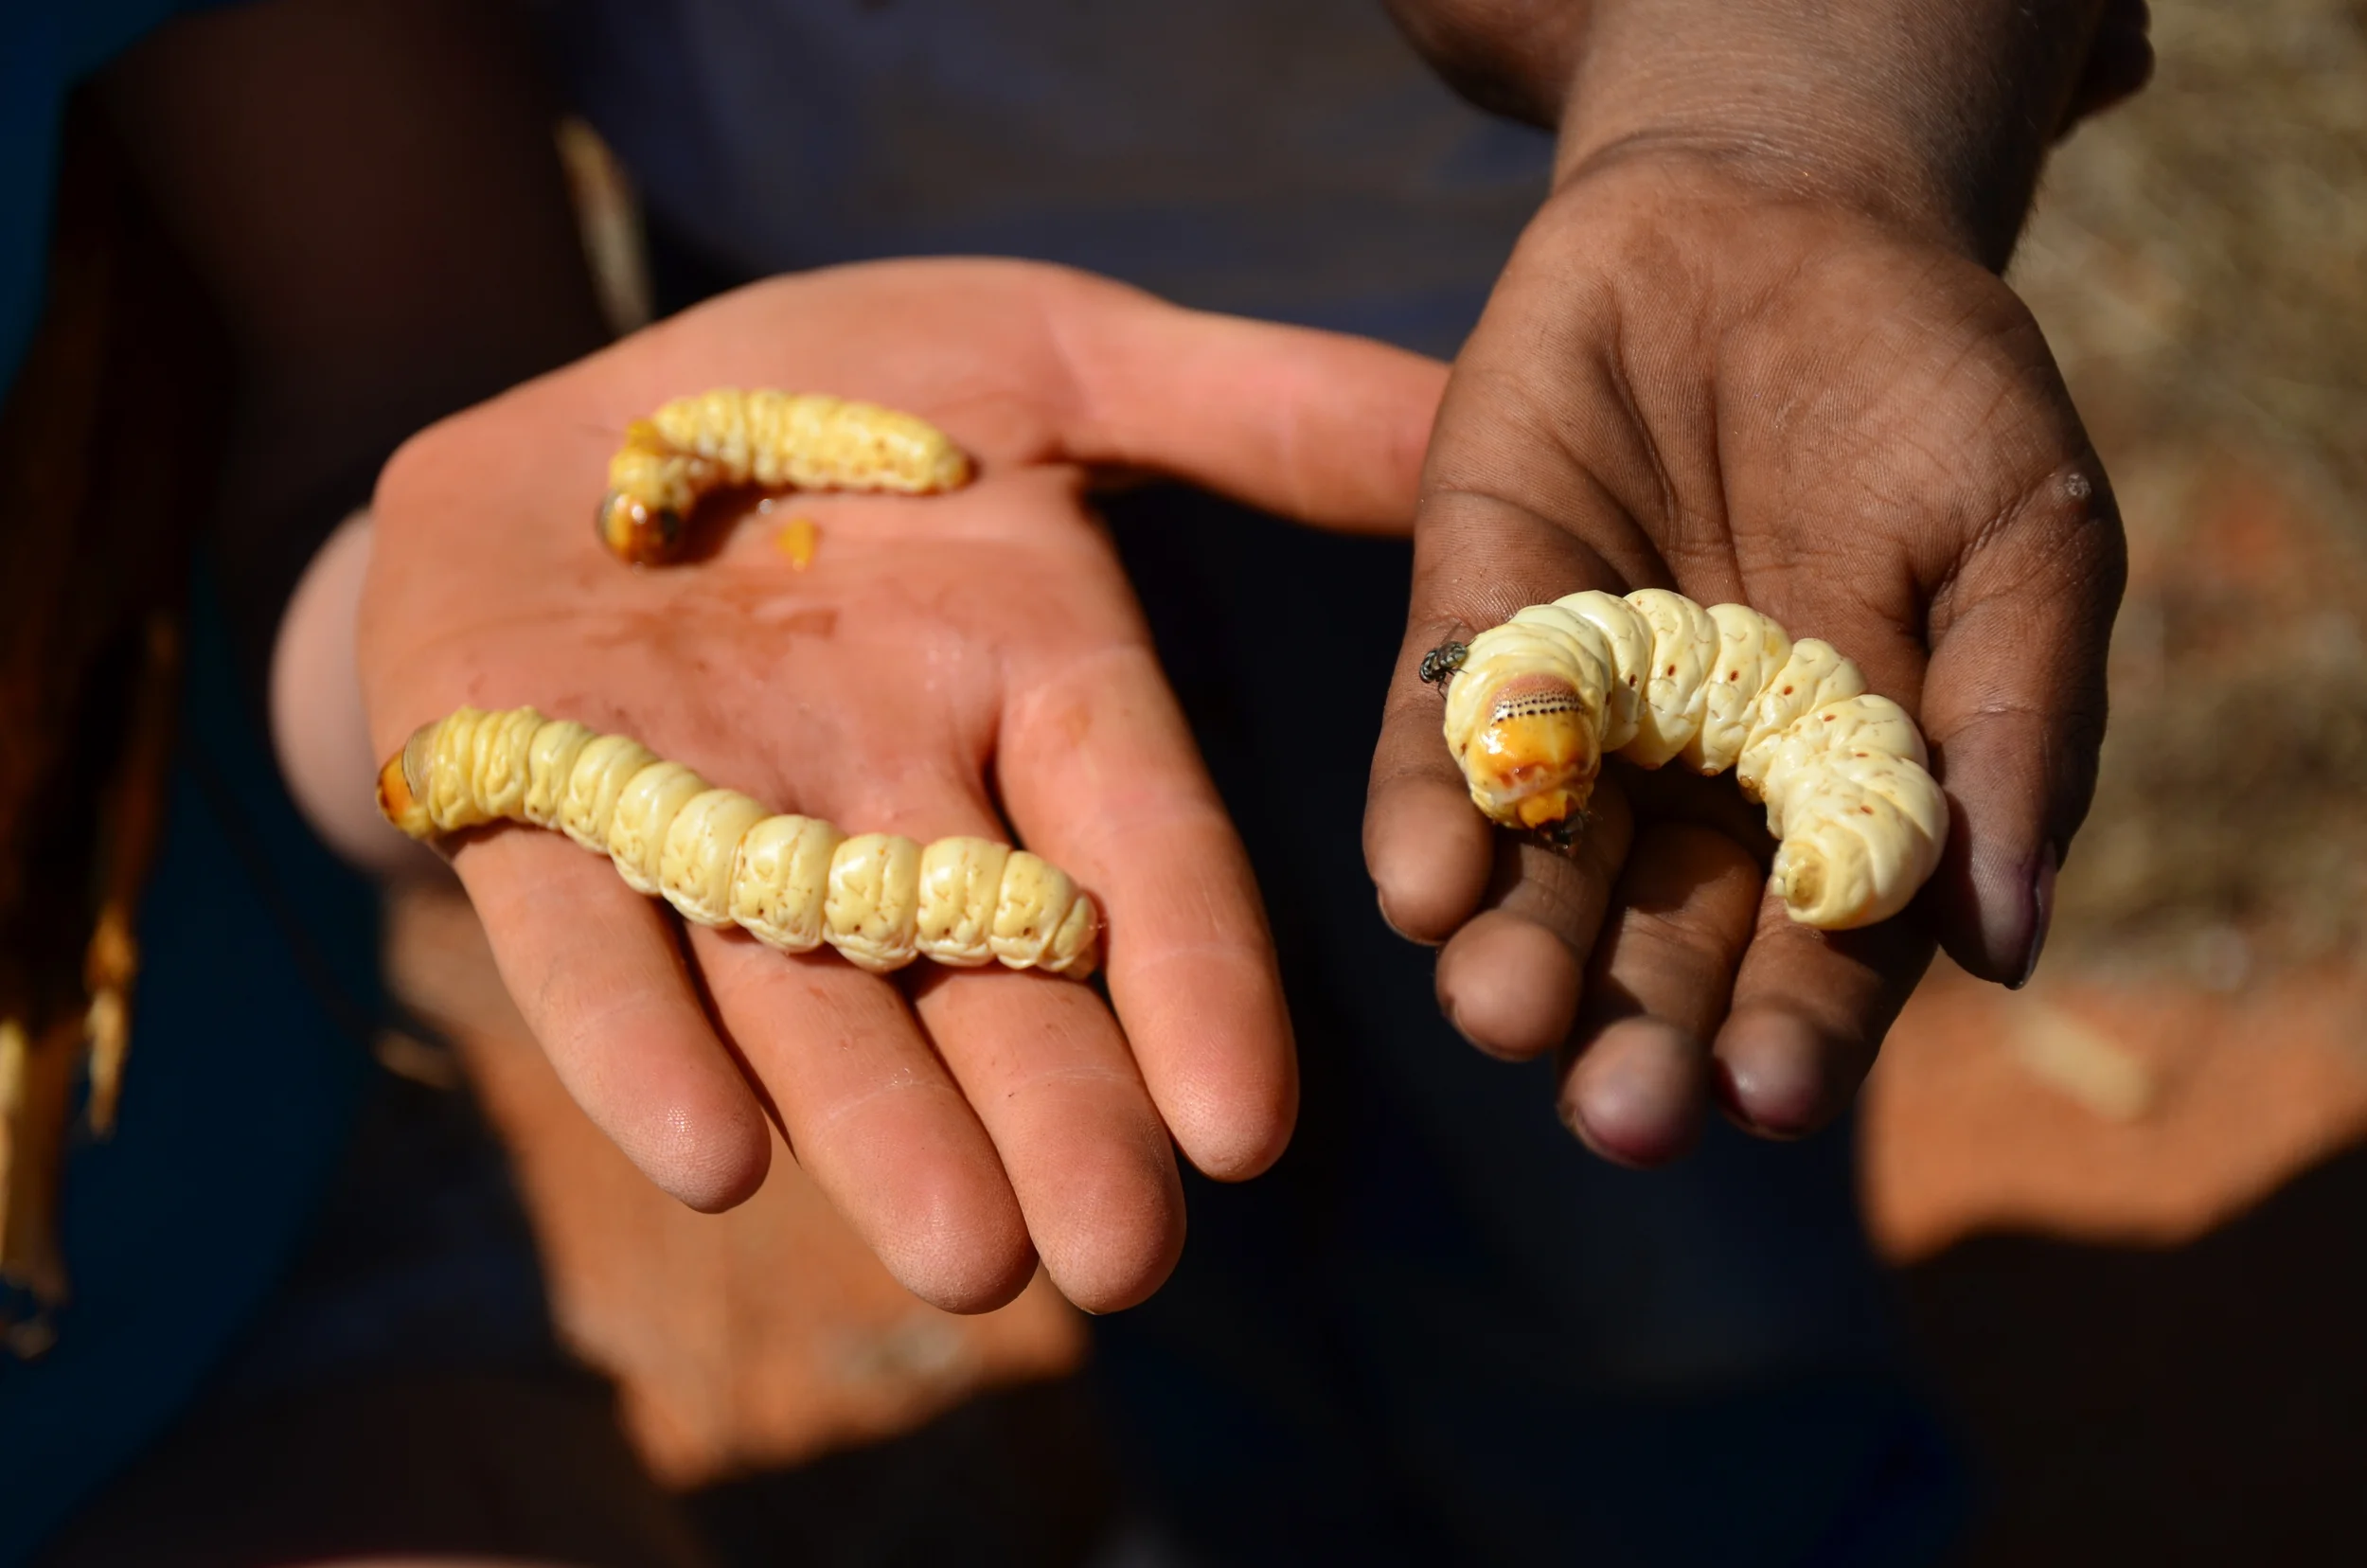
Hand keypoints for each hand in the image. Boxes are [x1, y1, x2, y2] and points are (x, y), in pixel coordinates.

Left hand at [360, 259, 1443, 1310]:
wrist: (577, 412)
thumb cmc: (839, 383)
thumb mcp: (1052, 352)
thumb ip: (1252, 403)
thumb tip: (1475, 416)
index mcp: (1035, 682)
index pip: (1138, 843)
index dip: (1191, 975)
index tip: (1247, 1122)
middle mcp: (894, 790)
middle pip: (991, 976)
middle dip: (1055, 1115)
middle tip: (1117, 1258)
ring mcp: (713, 820)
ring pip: (808, 998)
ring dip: (878, 1129)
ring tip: (963, 1260)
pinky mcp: (532, 814)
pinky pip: (587, 943)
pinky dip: (642, 1046)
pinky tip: (707, 1158)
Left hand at [1365, 152, 2123, 1164]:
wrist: (1774, 217)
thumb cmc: (1929, 388)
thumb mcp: (2023, 536)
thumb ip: (2016, 727)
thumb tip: (2003, 941)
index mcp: (1842, 796)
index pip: (1818, 948)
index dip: (1797, 1025)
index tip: (1766, 1093)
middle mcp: (1696, 788)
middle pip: (1662, 942)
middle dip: (1637, 1029)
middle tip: (1617, 1112)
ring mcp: (1577, 714)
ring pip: (1536, 869)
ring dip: (1515, 948)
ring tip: (1499, 1014)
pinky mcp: (1468, 627)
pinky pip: (1428, 743)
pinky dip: (1423, 813)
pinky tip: (1419, 884)